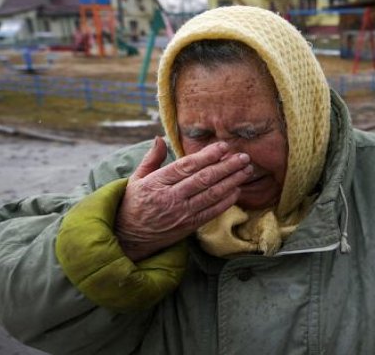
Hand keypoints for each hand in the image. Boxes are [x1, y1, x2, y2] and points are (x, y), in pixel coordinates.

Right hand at [115, 137, 252, 260]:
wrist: (128, 237)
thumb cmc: (133, 203)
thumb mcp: (137, 178)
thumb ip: (152, 158)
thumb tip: (160, 138)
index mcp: (158, 182)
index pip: (187, 166)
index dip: (207, 155)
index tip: (223, 146)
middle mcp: (170, 197)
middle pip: (204, 179)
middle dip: (226, 166)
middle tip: (244, 157)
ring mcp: (180, 213)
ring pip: (211, 195)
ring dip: (231, 182)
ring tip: (246, 171)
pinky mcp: (188, 226)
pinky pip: (211, 212)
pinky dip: (226, 202)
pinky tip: (237, 191)